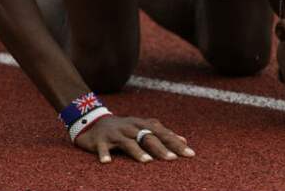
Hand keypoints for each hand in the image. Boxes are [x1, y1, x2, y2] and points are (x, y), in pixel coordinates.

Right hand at [74, 115, 195, 163]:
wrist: (94, 121)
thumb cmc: (125, 129)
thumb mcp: (143, 128)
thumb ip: (162, 134)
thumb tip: (183, 141)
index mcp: (143, 124)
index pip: (163, 133)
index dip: (176, 143)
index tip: (189, 154)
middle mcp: (131, 127)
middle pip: (148, 137)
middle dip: (161, 148)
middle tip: (172, 159)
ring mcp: (116, 133)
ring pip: (128, 142)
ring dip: (137, 151)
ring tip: (147, 161)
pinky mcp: (101, 140)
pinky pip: (103, 147)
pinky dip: (105, 154)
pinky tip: (107, 162)